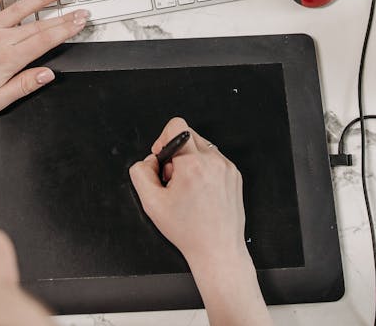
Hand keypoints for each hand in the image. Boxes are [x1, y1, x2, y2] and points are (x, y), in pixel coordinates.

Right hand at [129, 117, 247, 270]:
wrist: (218, 249)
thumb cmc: (189, 231)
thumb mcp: (151, 203)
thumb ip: (141, 174)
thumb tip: (147, 161)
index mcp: (192, 165)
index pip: (176, 126)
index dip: (163, 140)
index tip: (163, 158)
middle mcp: (213, 161)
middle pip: (188, 134)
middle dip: (175, 153)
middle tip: (174, 178)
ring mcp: (227, 167)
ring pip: (201, 147)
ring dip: (190, 160)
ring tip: (188, 187)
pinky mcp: (235, 174)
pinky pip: (214, 159)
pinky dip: (204, 169)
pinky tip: (201, 191)